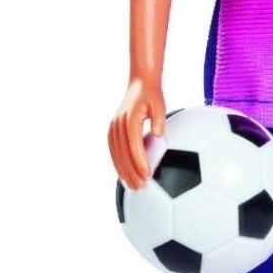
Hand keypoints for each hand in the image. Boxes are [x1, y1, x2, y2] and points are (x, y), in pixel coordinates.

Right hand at [109, 72, 167, 187]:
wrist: (139, 84)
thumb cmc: (152, 95)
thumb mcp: (160, 103)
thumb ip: (160, 119)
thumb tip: (159, 135)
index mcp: (130, 119)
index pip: (134, 145)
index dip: (140, 161)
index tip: (147, 175)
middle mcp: (119, 123)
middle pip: (123, 153)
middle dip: (131, 172)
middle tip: (141, 187)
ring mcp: (113, 127)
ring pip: (116, 154)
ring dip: (123, 171)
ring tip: (132, 187)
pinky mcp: (112, 129)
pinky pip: (113, 150)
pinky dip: (118, 164)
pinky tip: (124, 175)